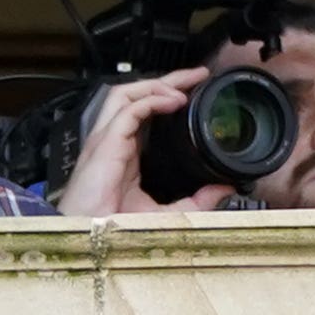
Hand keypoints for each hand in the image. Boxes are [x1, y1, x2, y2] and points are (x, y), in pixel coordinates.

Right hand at [55, 72, 231, 218]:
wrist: (90, 240)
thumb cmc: (112, 229)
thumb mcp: (165, 214)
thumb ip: (195, 202)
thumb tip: (223, 190)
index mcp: (124, 154)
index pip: (143, 112)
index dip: (166, 96)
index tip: (195, 90)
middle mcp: (112, 142)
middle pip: (135, 95)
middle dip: (166, 79)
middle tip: (196, 74)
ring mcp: (105, 140)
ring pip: (125, 94)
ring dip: (156, 83)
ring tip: (184, 84)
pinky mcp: (105, 144)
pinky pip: (127, 110)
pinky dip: (151, 99)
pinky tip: (173, 101)